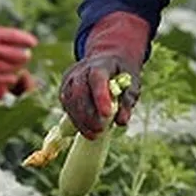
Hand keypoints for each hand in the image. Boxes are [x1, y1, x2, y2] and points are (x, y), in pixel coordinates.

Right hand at [0, 23, 37, 98]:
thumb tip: (7, 40)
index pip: (15, 37)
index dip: (26, 40)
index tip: (33, 43)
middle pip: (15, 54)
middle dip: (24, 55)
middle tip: (26, 55)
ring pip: (9, 67)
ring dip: (18, 67)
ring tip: (20, 65)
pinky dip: (8, 79)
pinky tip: (12, 78)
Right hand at [59, 11, 149, 137]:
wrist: (106, 60)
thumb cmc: (120, 74)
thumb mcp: (131, 84)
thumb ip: (127, 100)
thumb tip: (121, 121)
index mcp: (100, 64)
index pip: (97, 78)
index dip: (101, 96)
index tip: (107, 114)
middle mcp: (81, 70)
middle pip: (80, 91)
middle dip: (89, 114)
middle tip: (100, 130)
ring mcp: (70, 79)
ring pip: (70, 100)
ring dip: (81, 120)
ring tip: (94, 135)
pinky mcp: (64, 89)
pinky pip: (67, 106)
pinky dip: (76, 119)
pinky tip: (86, 129)